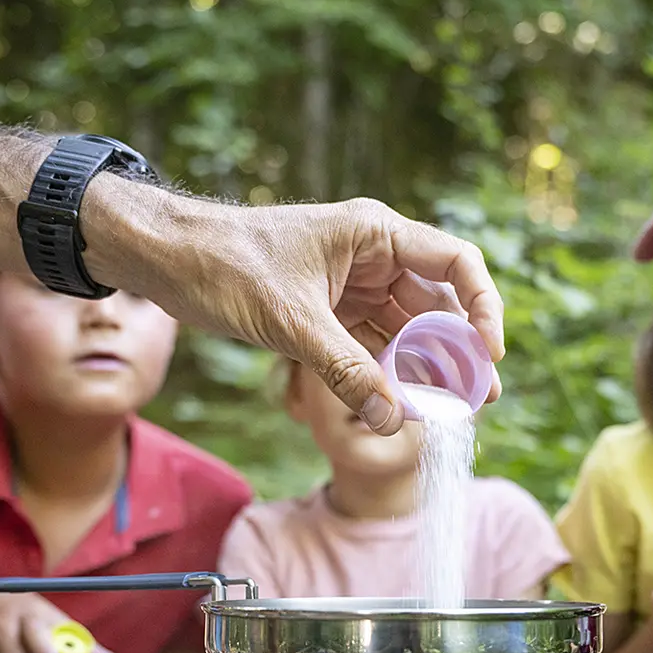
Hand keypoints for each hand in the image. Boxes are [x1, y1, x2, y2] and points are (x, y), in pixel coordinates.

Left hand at [128, 194, 503, 435]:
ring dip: (425, 370)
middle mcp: (372, 256)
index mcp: (375, 234)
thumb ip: (346, 372)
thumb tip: (391, 419)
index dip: (482, 308)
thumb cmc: (225, 266)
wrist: (164, 259)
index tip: (488, 354)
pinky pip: (372, 345)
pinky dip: (387, 374)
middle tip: (477, 401)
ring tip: (447, 411)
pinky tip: (401, 404)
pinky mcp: (327, 312)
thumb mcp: (292, 322)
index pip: (455, 264)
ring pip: (406, 331)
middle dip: (458, 353)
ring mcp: (352, 285)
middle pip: (436, 305)